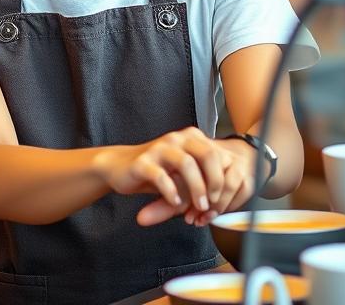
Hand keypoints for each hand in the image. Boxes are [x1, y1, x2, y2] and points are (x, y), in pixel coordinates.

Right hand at [94, 128, 255, 227]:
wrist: (120, 167)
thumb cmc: (157, 173)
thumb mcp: (183, 177)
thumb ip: (202, 184)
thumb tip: (222, 205)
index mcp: (191, 138)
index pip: (218, 155)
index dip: (223, 182)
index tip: (220, 203)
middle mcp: (177, 139)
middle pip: (207, 155)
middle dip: (214, 183)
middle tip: (212, 204)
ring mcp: (159, 148)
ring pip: (186, 164)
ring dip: (196, 189)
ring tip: (196, 207)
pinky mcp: (143, 162)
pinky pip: (162, 177)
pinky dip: (172, 193)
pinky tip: (174, 204)